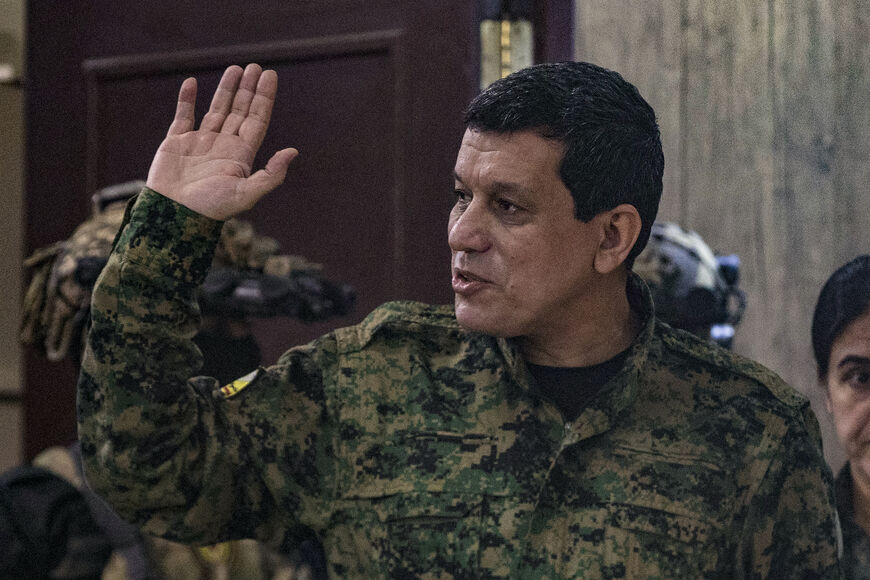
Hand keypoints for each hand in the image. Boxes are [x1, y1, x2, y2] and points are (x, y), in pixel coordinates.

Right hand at [146, 63, 297, 220]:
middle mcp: (223, 146)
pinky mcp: (176, 143)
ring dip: (226, 90)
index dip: (263, 99)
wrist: (173, 216)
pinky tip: (192, 83)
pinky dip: (187, 99)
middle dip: (248, 90)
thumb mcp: (246, 194)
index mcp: (241, 156)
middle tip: (256, 67)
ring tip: (235, 69)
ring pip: (216, 110)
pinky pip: (183, 116)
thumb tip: (293, 151)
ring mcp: (200, 143)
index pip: (256, 121)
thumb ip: (271, 175)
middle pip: (240, 112)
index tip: (269, 76)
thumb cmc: (210, 208)